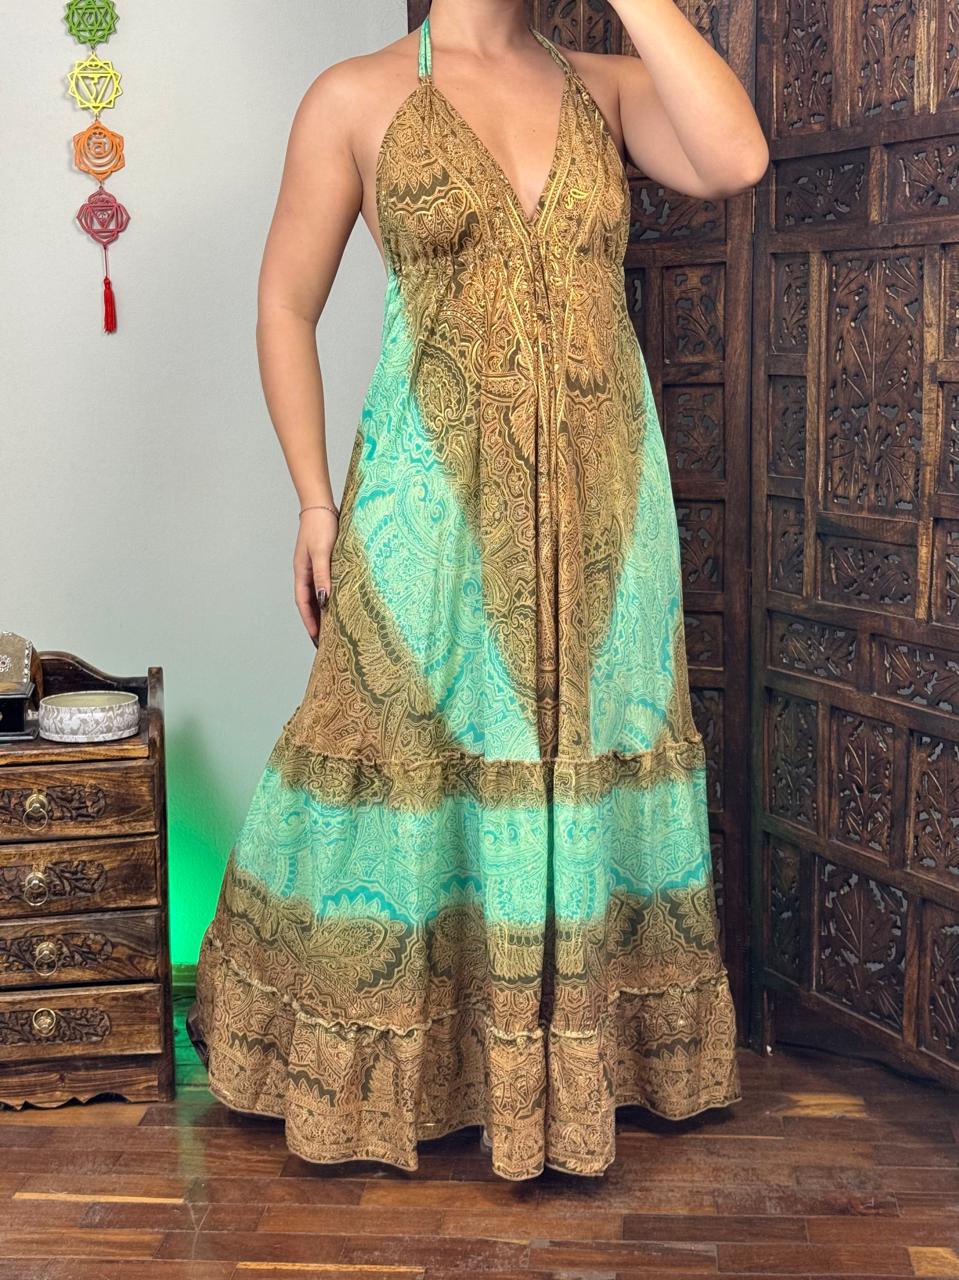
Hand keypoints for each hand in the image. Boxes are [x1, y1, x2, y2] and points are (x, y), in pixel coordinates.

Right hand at [293, 507, 338, 646]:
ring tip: (335, 629)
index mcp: (302, 574)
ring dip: (325, 612)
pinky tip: (342, 604)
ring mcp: (315, 568)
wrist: (322, 505)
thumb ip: (322, 576)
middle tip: (326, 642)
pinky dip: (332, 597)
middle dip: (317, 623)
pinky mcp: (326, 562)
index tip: (317, 640)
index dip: (310, 623)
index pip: (304, 605)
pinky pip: (327, 585)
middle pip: (310, 604)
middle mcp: (307, 573)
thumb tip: (324, 601)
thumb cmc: (321, 527)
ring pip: (319, 595)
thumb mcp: (322, 553)